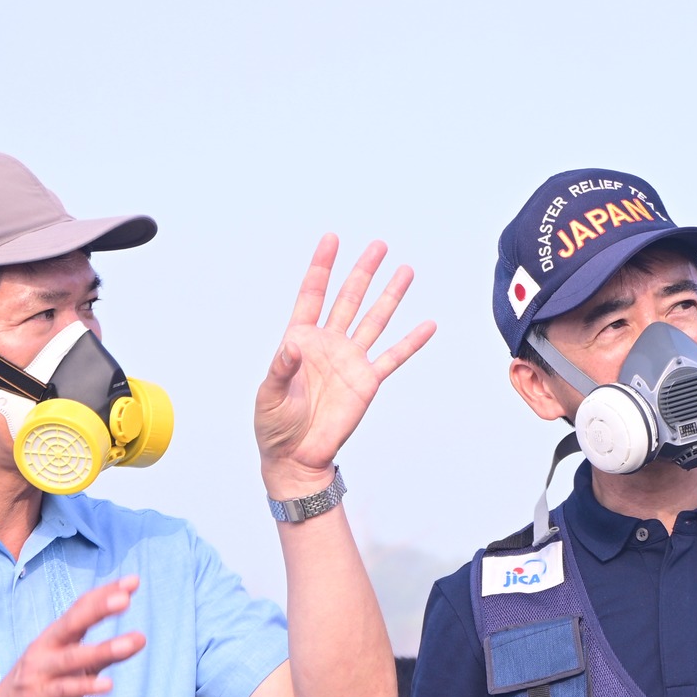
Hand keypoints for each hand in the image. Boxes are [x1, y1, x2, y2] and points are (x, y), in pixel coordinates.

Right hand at [0, 577, 145, 696]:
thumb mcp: (70, 669)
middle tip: (125, 598)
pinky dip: (86, 685)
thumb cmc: (38, 691)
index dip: (105, 594)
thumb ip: (99, 655)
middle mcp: (44, 649)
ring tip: (137, 641)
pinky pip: (64, 689)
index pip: (80, 609)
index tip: (133, 581)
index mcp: (53, 638)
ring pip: (73, 657)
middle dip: (99, 608)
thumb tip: (137, 639)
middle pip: (73, 623)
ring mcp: (39, 673)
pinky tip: (108, 685)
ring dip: (105, 649)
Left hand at [255, 235, 435, 495]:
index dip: (321, 267)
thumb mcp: (269, 395)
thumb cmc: (274, 425)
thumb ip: (281, 367)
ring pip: (374, 320)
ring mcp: (350, 361)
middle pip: (348, 299)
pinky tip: (427, 325)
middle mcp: (328, 344)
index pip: (312, 295)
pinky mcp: (367, 382)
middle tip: (379, 245)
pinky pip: (393, 357)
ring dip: (390, 296)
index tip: (332, 239)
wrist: (296, 456)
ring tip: (405, 270)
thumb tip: (294, 346)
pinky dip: (411, 342)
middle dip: (363, 272)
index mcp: (300, 340)